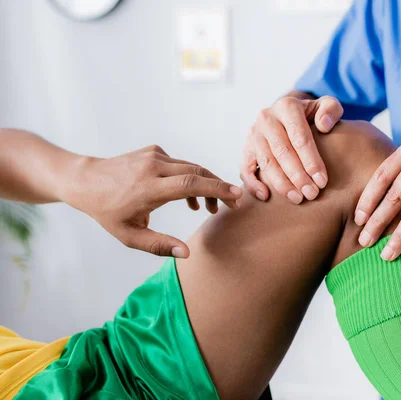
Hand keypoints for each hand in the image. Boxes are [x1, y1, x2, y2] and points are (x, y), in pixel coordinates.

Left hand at [65, 145, 242, 257]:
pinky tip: (188, 197)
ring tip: (210, 208)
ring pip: (191, 167)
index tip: (236, 195)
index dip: (216, 188)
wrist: (86, 181)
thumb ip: (159, 246)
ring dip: (206, 185)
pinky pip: (180, 164)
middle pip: (197, 172)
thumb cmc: (107, 211)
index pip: (190, 184)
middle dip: (219, 188)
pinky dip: (191, 178)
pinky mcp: (154, 151)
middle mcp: (152, 167)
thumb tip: (186, 253)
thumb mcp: (129, 236)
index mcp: (147, 188)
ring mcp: (153, 155)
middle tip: (233, 205)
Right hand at [241, 95, 343, 203]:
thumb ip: (331, 110)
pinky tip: (266, 197)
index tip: (322, 181)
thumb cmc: (313, 115)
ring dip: (281, 184)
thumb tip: (324, 125)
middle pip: (282, 152)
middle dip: (298, 176)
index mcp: (287, 106)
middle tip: (311, 194)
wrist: (290, 115)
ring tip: (297, 198)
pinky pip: (245, 169)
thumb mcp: (327, 106)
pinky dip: (253, 185)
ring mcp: (253, 134)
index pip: (300, 137)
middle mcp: (267, 118)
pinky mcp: (246, 149)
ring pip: (266, 162)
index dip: (311, 161)